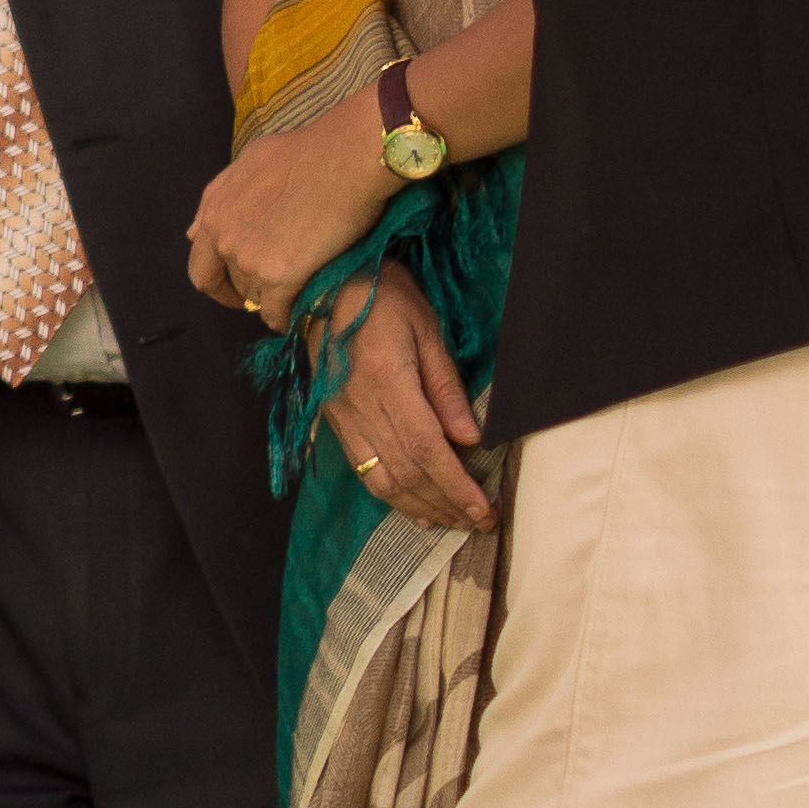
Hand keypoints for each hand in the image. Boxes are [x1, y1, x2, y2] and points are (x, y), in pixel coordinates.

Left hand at [188, 94, 402, 327]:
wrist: (346, 158)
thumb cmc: (304, 152)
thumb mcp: (247, 165)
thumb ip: (219, 199)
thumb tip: (195, 232)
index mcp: (214, 213)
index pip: (200, 267)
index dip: (218, 284)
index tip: (237, 289)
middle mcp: (224, 240)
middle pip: (231, 285)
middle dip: (249, 292)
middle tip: (275, 292)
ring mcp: (249, 260)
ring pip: (257, 298)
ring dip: (274, 299)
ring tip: (300, 288)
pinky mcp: (280, 277)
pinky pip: (278, 313)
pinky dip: (288, 317)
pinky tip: (303, 312)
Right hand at [314, 264, 494, 532]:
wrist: (325, 285)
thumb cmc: (385, 297)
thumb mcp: (426, 330)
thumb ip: (446, 387)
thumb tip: (470, 438)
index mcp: (385, 379)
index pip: (425, 447)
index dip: (455, 485)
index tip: (483, 510)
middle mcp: (359, 405)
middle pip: (406, 471)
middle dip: (446, 503)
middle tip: (481, 522)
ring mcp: (340, 415)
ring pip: (381, 478)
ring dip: (420, 507)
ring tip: (453, 522)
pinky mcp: (332, 419)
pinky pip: (362, 468)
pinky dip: (390, 495)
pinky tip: (414, 508)